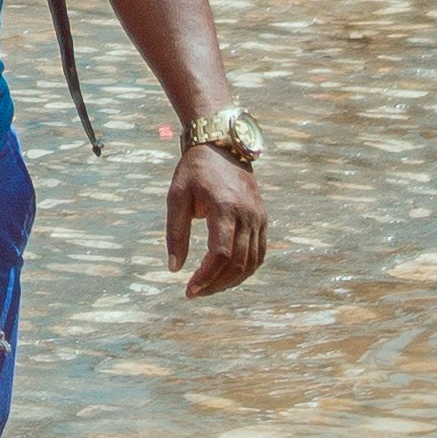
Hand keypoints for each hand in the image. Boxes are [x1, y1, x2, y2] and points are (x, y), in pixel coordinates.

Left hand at [168, 142, 265, 296]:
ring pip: (251, 263)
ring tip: (209, 287)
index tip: (188, 290)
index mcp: (224, 208)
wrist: (222, 145)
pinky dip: (245, 270)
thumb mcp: (176, 197)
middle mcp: (247, 215)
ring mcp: (258, 217)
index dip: (205, 277)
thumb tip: (174, 269)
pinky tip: (227, 276)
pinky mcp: (262, 219)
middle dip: (216, 284)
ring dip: (231, 281)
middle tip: (195, 292)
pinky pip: (259, 253)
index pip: (220, 254)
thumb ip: (176, 234)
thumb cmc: (194, 171)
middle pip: (237, 263)